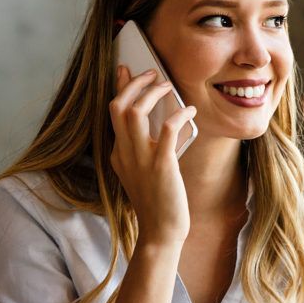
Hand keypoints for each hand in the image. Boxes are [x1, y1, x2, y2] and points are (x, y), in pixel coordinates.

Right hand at [109, 65, 196, 245]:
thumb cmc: (159, 204)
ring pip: (135, 113)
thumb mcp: (143, 174)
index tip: (125, 70)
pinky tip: (190, 110)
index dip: (119, 88)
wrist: (161, 232)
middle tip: (150, 72)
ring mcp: (141, 159)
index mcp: (118, 155)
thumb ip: (145, 151)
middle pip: (118, 107)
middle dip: (133, 84)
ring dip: (151, 94)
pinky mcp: (161, 165)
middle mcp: (124, 154)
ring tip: (167, 84)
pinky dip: (179, 114)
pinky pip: (167, 130)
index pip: (112, 113)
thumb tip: (163, 125)